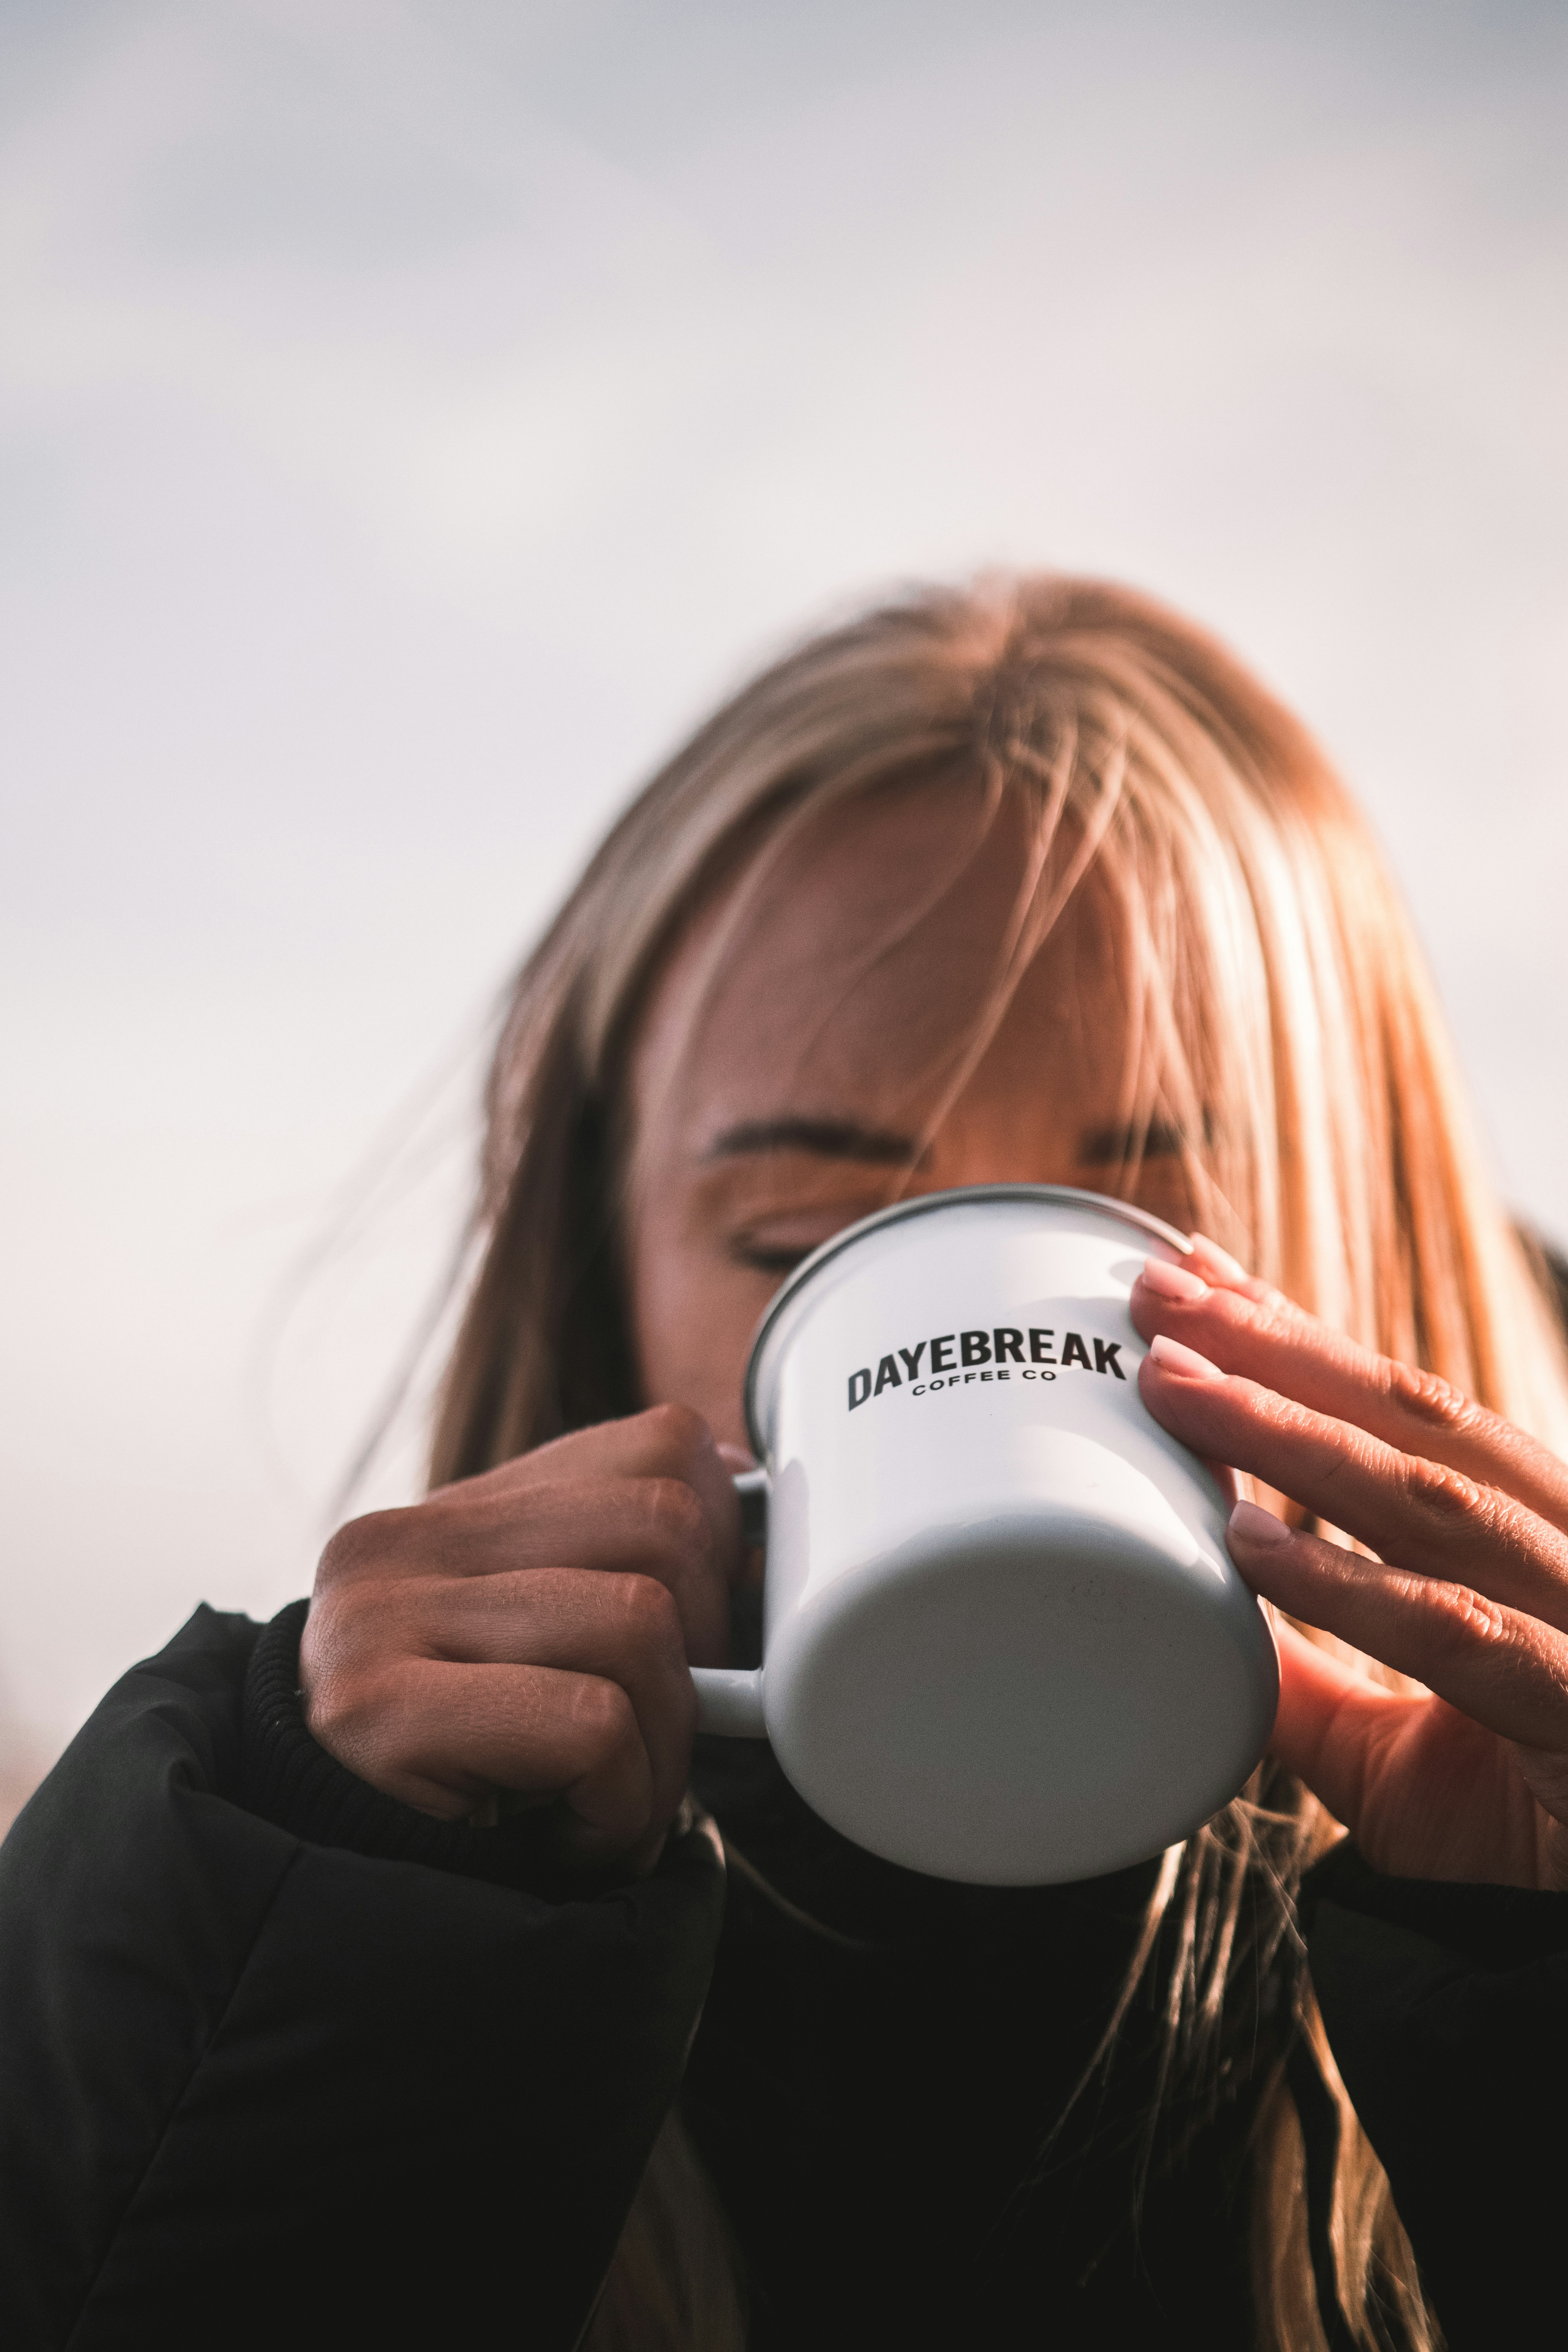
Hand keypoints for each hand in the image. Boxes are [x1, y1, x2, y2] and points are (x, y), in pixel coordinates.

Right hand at [300, 1404, 742, 1874]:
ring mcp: (377, 1620)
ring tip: (608, 1802)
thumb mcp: (555, 1654)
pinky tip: (571, 1838)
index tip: (699, 1641)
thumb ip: (629, 1579)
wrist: (341, 1903)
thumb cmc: (478, 1786)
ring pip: (638, 1622)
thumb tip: (768, 1544)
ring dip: (664, 1749)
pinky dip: (622, 1803)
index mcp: (457, 1510)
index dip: (720, 1546)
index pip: (662, 1446)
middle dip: (704, 1655)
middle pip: (664, 1526)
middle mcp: (403, 1541)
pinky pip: (592, 1724)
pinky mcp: (375, 1712)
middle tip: (652, 1741)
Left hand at [1132, 1240, 1567, 1890]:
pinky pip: (1456, 1632)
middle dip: (1278, 1350)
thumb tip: (1188, 1614)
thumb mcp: (1391, 1753)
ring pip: (1431, 1499)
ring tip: (1171, 1387)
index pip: (1410, 1410)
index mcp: (1531, 1540)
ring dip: (1292, 1435)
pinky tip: (1252, 1545)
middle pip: (1419, 1420)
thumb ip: (1305, 1683)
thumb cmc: (1528, 1834)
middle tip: (1154, 1294)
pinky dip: (1350, 1585)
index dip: (1301, 1336)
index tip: (1195, 1275)